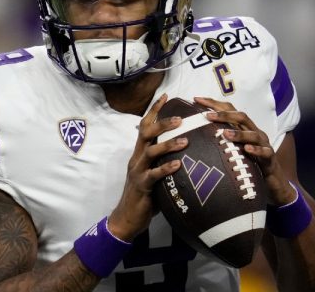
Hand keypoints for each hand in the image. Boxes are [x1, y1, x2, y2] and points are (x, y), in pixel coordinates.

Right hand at [107, 94, 188, 241]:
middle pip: (146, 133)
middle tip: (180, 118)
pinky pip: (154, 175)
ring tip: (185, 140)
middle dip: (162, 123)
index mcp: (139, 153)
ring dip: (168, 144)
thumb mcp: (154, 174)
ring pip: (150, 151)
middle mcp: (137, 158)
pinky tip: (178, 165)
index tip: (166, 96)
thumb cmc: (145, 196)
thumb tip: (186, 152)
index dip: (154, 110)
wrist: (127, 219)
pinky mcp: (142, 186)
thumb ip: (164, 161)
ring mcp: (138, 171)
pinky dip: (166, 168)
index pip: (145, 126)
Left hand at [193, 97, 296, 205]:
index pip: (229, 109)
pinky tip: (247, 149)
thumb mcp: (232, 148)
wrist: (272, 179)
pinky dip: (256, 150)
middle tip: (207, 115)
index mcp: (244, 127)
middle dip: (224, 114)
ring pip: (253, 133)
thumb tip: (193, 133)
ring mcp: (263, 144)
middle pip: (241, 116)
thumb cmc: (248, 161)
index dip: (213, 103)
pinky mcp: (270, 158)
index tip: (196, 99)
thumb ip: (218, 139)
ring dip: (238, 132)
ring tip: (224, 133)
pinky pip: (265, 152)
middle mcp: (254, 131)